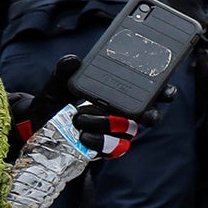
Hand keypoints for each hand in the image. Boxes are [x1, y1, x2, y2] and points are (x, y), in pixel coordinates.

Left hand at [11, 54, 157, 158]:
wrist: (40, 122)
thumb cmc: (56, 99)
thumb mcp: (58, 82)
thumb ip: (65, 70)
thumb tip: (73, 60)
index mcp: (121, 94)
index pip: (151, 92)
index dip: (165, 92)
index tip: (167, 91)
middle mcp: (123, 113)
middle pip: (149, 116)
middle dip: (149, 115)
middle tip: (144, 114)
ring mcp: (116, 132)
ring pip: (128, 130)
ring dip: (107, 124)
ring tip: (81, 118)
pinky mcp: (106, 148)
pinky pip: (113, 148)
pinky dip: (99, 141)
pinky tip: (82, 136)